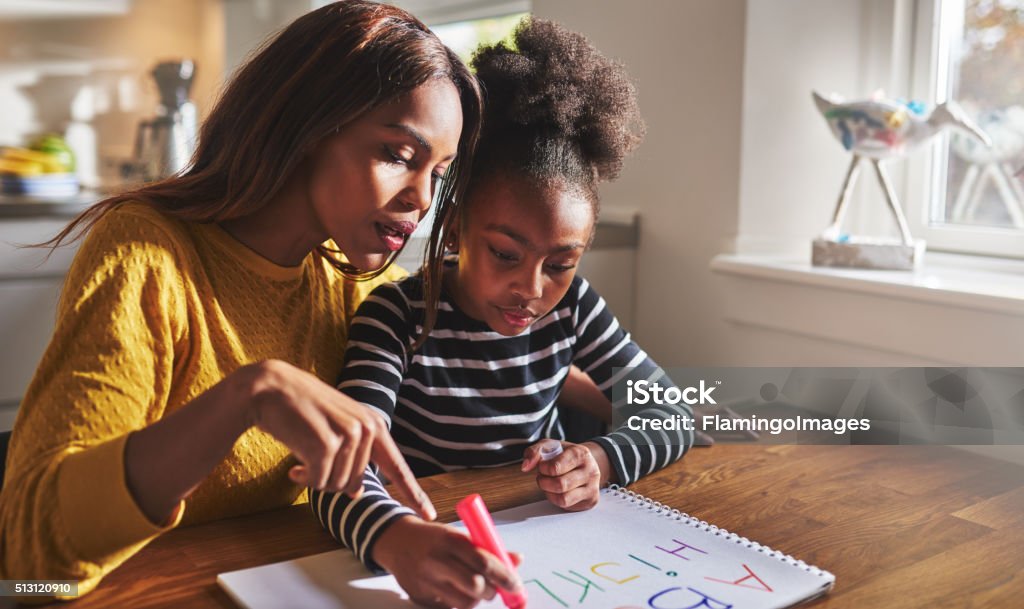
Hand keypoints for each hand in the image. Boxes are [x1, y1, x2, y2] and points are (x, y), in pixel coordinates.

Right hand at [241, 360, 434, 519]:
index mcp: (373, 425)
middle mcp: (366, 429)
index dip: (413, 493)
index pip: (396, 466)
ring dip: (315, 478)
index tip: (428, 514)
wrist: (270, 389)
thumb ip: (353, 457)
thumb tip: (356, 493)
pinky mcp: (326, 445)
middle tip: (310, 462)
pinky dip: (304, 479)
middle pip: (354, 483)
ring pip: (336, 485)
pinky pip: (318, 482)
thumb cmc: (301, 411)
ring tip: (302, 457)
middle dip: (330, 480)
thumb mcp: (335, 431)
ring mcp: (348, 435)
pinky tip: (293, 465)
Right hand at [373, 517, 523, 608]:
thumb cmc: (435, 538)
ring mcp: (426, 581)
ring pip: (464, 602)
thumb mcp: (460, 535)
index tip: (516, 585)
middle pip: (475, 585)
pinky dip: (459, 602)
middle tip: (494, 588)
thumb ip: (489, 548)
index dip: (504, 576)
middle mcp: (436, 560)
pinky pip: (450, 608)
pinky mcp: (420, 597)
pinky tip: (454, 589)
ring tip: (473, 587)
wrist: (396, 542)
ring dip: (476, 598)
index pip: (484, 562)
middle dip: (491, 591)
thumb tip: (517, 560)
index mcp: (450, 539)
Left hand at [522, 440, 608, 510]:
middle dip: (544, 482)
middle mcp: (590, 470)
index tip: (542, 467)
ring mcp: (592, 486)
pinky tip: (557, 492)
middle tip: (542, 477)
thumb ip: (534, 452)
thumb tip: (525, 466)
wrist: (586, 463)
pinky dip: (557, 500)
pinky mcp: (591, 500)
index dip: (542, 469)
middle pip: (560, 485)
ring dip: (549, 493)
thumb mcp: (549, 446)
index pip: (556, 467)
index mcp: (581, 453)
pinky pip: (568, 506)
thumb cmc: (565, 455)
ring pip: (564, 499)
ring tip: (549, 484)